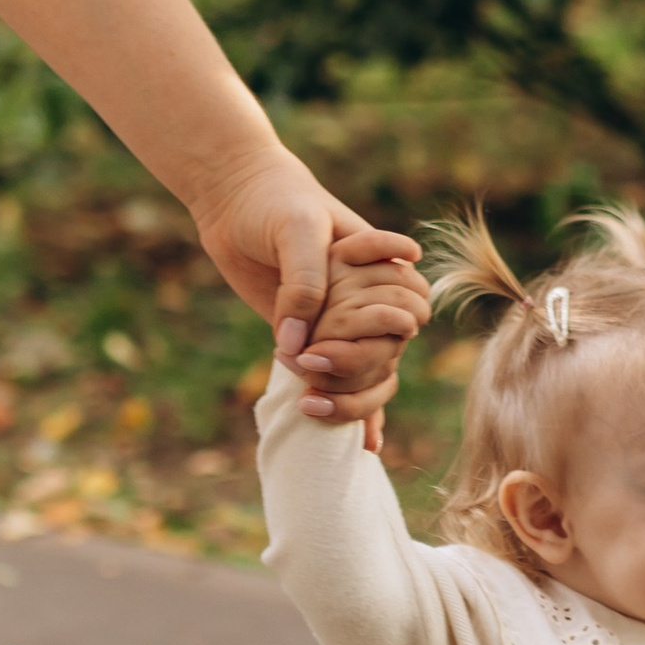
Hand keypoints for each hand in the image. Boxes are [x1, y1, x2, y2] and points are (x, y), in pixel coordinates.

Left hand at [182, 145, 427, 422]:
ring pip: (371, 369)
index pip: (410, 304)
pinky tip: (365, 446)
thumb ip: (304, 284)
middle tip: (310, 362)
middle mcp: (366, 296)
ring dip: (350, 393)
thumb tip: (296, 348)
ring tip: (311, 405)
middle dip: (357, 362)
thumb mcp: (295, 230)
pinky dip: (353, 409)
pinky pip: (340, 378)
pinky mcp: (311, 338)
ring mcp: (341, 321)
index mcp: (379, 265)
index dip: (387, 321)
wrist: (235, 198)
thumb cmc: (274, 203)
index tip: (348, 321)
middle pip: (390, 346)